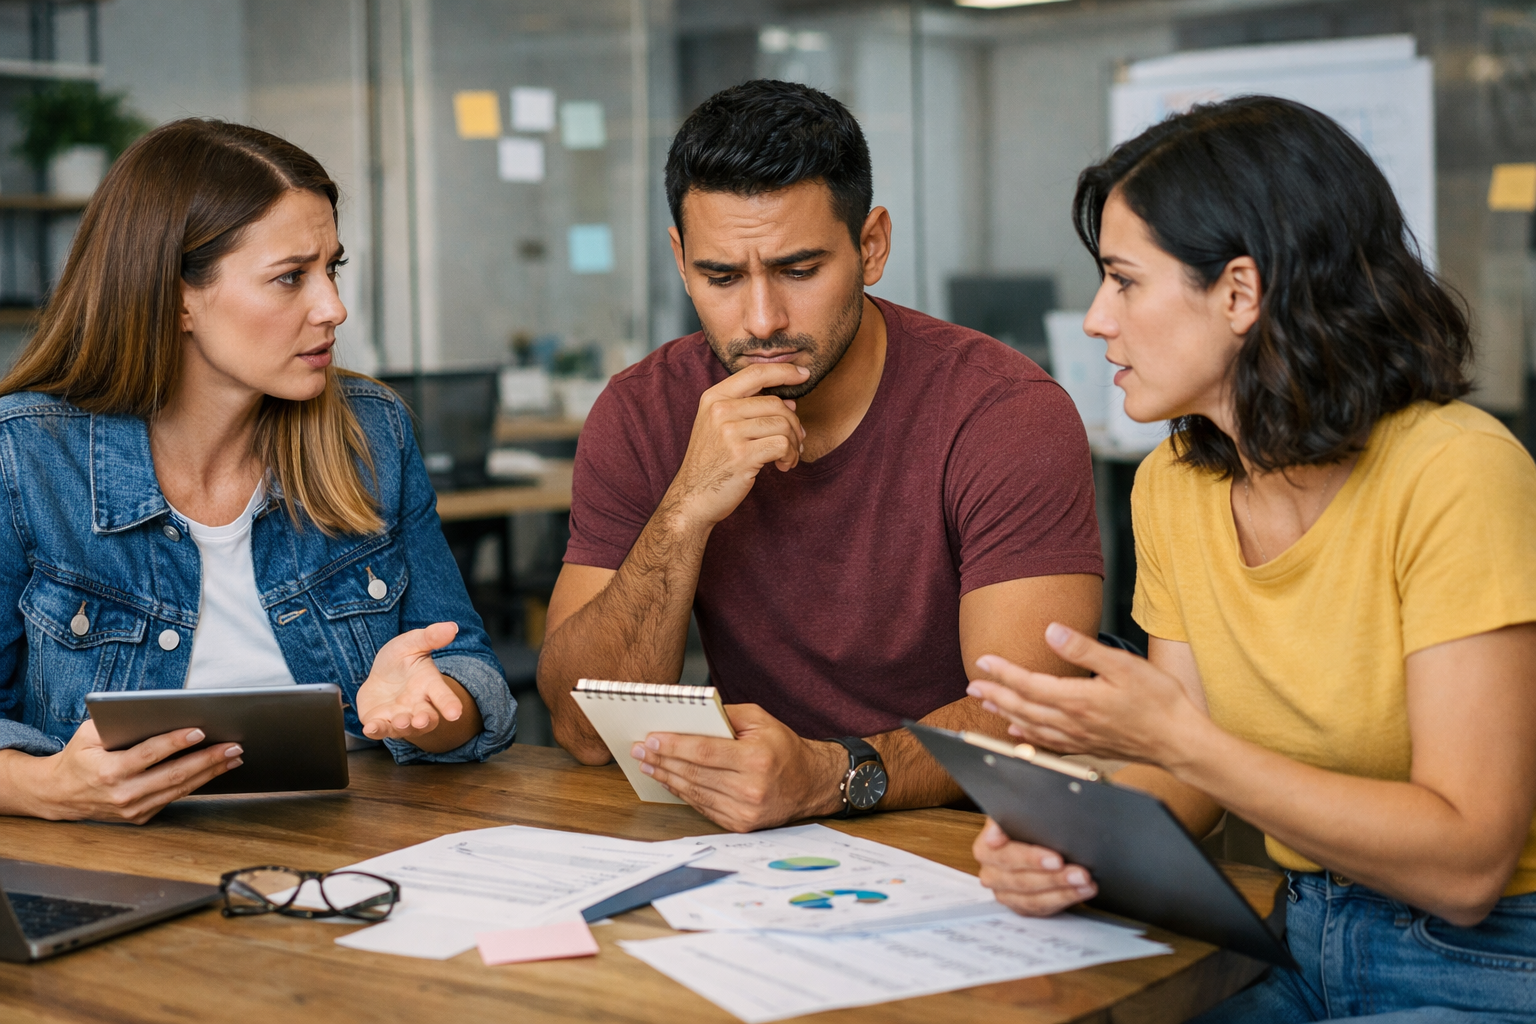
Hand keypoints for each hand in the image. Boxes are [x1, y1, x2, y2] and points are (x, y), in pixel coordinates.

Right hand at [10, 719, 242, 823]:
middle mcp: (122, 794)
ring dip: (210, 773)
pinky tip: (214, 770)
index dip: (176, 742)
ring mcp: (132, 809)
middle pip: (173, 775)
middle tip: (233, 746)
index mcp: (108, 771)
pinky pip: (173, 798)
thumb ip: (116, 725)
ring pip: (179, 790)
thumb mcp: (87, 735)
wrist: (58, 795)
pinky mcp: (140, 817)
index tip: (200, 731)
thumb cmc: (78, 758)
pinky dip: (196, 783)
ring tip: (232, 758)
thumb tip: (154, 713)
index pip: (149, 754)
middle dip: (207, 760)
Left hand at [356, 621, 466, 742]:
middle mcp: (418, 705)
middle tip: (421, 720)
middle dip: (425, 720)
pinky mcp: (381, 722)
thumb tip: (452, 627)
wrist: (380, 676)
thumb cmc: (401, 660)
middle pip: (427, 718)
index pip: (443, 696)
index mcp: (429, 685)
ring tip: (401, 721)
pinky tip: (370, 728)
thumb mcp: (412, 643)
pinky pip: (380, 730)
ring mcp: (400, 716)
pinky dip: (376, 731)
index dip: (450, 705)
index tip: (455, 713)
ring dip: (403, 726)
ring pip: (406, 727)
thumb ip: (430, 637)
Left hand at [629, 703, 845, 831]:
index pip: (704, 752)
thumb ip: (725, 715)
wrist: (810, 784)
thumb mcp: (761, 719)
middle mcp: (751, 788)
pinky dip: (683, 792)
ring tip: (648, 764)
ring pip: (695, 792)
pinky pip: (703, 806)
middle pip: (694, 773)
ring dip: (667, 777)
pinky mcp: (741, 824)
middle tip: (639, 750)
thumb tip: (688, 716)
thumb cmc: (784, 747)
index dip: (674, 746)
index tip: (650, 738)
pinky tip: (669, 780)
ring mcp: (745, 810)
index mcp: (756, 758)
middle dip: (662, 760)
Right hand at [662, 363, 809, 530]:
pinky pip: (783, 445)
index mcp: (714, 397)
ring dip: (793, 443)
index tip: (804, 374)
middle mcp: (720, 410)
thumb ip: (750, 410)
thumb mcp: (719, 427)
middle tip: (795, 441)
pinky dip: (790, 456)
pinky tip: (783, 466)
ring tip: (787, 457)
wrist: (692, 498)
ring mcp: (729, 432)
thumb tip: (790, 402)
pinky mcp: (742, 455)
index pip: (756, 373)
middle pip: (776, 403)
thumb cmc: (710, 463)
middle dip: (793, 423)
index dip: (784, 371)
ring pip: (783, 424)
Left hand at [965, 623, 1202, 764]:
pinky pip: (1047, 742)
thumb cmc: (1158, 701)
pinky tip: (1019, 731)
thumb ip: (1084, 648)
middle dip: (995, 694)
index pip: (1029, 684)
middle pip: (1022, 707)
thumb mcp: (1123, 665)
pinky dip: (1027, 735)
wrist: (1179, 741)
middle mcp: (1072, 722)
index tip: (983, 661)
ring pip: (1030, 727)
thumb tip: (1051, 631)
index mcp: (1077, 699)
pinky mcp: (1086, 747)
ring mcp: (1078, 738)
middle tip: (972, 685)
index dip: (1003, 672)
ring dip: (1005, 714)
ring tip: (987, 704)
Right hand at [973, 818, 1097, 914]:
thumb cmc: (1030, 819)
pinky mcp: (1020, 904)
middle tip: (1080, 872)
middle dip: (1054, 877)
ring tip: (1086, 881)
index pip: (1005, 855)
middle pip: (1020, 880)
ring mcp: (1005, 891)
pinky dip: (1065, 899)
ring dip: (1063, 891)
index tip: (1056, 859)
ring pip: (1033, 898)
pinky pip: (1041, 908)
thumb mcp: (1021, 806)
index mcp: (986, 846)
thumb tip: (1000, 830)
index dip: (1031, 858)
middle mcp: (991, 871)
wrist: (1035, 831)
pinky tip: (1082, 890)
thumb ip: (1012, 813)